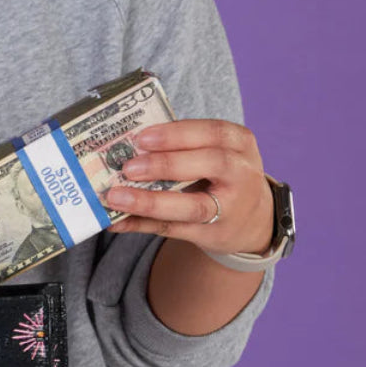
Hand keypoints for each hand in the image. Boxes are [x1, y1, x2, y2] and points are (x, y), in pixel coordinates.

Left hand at [103, 118, 273, 254]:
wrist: (250, 220)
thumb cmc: (220, 175)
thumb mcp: (214, 153)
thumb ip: (179, 148)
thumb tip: (124, 147)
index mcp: (240, 144)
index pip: (214, 132)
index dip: (177, 134)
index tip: (142, 137)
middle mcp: (242, 175)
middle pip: (211, 164)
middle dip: (166, 165)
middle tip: (129, 168)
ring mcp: (230, 209)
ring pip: (192, 206)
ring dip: (150, 202)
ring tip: (116, 198)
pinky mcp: (211, 234)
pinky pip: (173, 229)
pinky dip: (141, 224)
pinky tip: (116, 221)